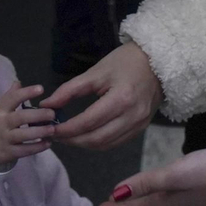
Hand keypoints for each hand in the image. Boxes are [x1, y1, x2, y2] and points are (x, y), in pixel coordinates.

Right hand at [0, 82, 56, 166]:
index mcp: (0, 110)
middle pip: (20, 117)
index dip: (26, 93)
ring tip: (53, 129)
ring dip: (39, 132)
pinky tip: (48, 143)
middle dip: (38, 115)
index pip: (12, 98)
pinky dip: (37, 147)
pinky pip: (24, 150)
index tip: (41, 89)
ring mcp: (5, 139)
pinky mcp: (8, 153)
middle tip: (52, 113)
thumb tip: (18, 82)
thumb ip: (9, 97)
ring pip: (23, 135)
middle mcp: (2, 123)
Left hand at [42, 42, 162, 150]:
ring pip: (106, 144)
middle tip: (55, 135)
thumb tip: (47, 105)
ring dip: (84, 144)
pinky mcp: (142, 127)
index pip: (88, 122)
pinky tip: (87, 135)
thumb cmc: (126, 61)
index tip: (51, 129)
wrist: (158, 61)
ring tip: (68, 137)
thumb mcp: (96, 71)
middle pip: (97, 139)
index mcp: (121, 99)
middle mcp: (133, 115)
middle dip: (73, 140)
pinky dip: (99, 142)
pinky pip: (117, 142)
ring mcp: (140, 124)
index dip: (67, 129)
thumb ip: (69, 90)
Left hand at [100, 145, 205, 205]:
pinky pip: (172, 201)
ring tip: (130, 199)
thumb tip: (117, 194)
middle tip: (109, 205)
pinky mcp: (205, 197)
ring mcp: (193, 205)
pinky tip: (163, 192)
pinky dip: (158, 198)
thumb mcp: (175, 174)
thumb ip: (147, 183)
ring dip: (141, 204)